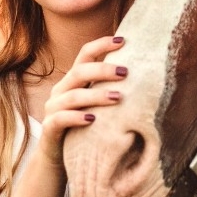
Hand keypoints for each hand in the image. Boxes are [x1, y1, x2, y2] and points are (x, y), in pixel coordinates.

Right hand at [39, 35, 127, 165]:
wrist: (59, 157)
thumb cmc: (86, 126)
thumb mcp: (97, 104)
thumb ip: (111, 88)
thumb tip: (145, 75)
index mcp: (74, 79)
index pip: (85, 54)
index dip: (102, 44)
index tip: (123, 40)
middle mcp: (61, 90)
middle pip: (79, 71)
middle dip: (103, 70)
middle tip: (125, 72)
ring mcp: (53, 108)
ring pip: (73, 96)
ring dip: (96, 95)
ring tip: (118, 98)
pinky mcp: (50, 128)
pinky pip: (60, 119)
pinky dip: (76, 117)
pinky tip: (92, 119)